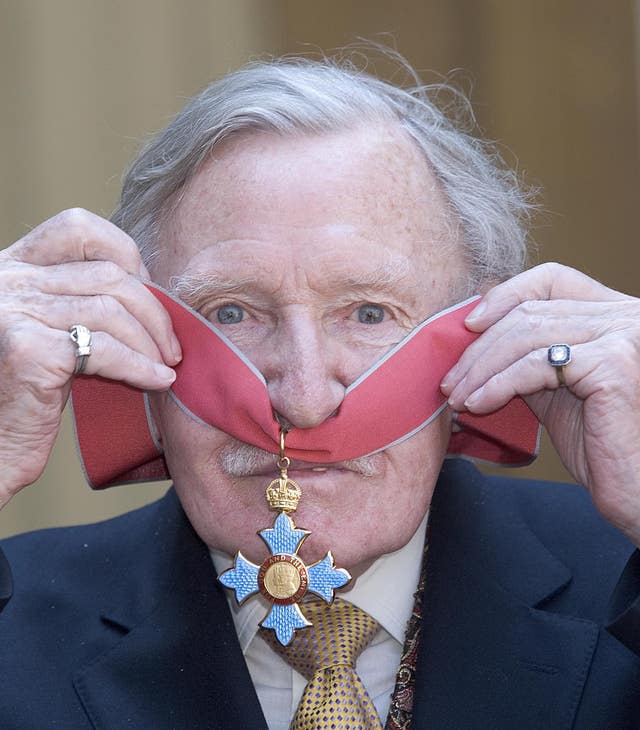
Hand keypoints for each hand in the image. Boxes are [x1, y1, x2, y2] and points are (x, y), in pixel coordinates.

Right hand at [0, 209, 180, 506]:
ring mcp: (14, 311)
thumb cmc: (24, 397)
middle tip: (171, 346)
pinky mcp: (27, 350)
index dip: (127, 256)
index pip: (78, 228)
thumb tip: (154, 295)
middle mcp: (7, 281)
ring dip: (151, 342)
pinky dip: (140, 366)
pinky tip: (156, 381)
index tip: (150, 297)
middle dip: (154, 311)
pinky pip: (105, 349)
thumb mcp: (51, 331)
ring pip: (112, 310)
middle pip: (108, 274)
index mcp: (12, 269)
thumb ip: (83, 304)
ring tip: (164, 367)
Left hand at [441, 262, 639, 545]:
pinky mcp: (614, 363)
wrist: (635, 488)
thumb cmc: (599, 444)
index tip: (469, 324)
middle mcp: (626, 314)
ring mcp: (623, 334)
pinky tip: (477, 403)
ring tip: (457, 396)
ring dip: (480, 369)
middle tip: (450, 379)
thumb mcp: (557, 387)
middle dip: (479, 347)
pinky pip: (535, 365)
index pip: (553, 279)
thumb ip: (529, 355)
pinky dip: (497, 384)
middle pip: (530, 312)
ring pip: (527, 336)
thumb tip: (477, 334)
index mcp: (614, 313)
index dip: (506, 295)